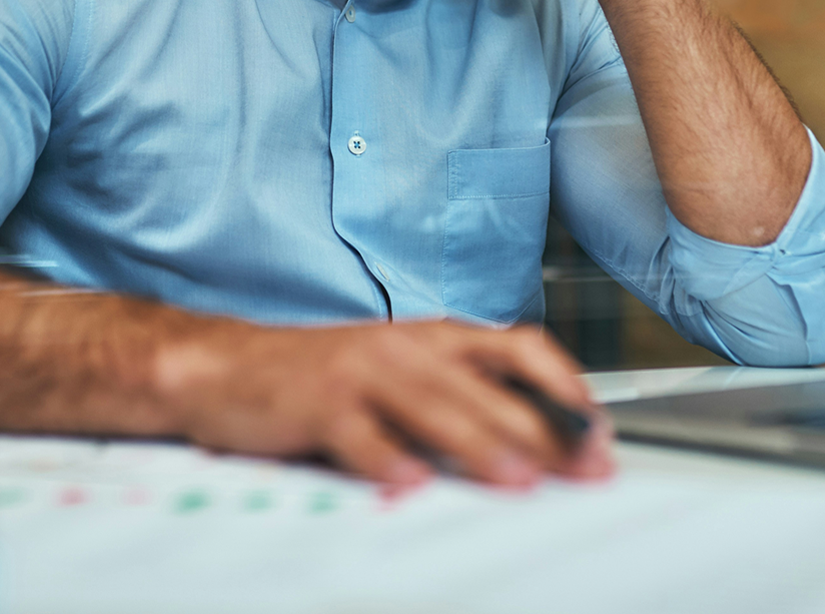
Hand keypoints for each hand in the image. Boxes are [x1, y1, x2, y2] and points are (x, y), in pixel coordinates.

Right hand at [162, 318, 613, 488]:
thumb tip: (533, 445)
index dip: (564, 383)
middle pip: (486, 388)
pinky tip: (411, 486)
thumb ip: (458, 400)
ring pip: (433, 408)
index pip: (517, 347)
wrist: (227, 367)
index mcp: (433, 338)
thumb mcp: (399, 374)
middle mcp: (404, 348)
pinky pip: (359, 436)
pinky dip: (387, 462)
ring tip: (519, 479)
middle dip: (541, 430)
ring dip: (481, 445)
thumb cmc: (321, 377)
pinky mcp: (318, 402)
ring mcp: (361, 372)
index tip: (597, 425)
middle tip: (581, 467)